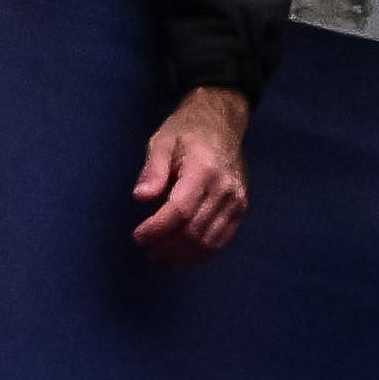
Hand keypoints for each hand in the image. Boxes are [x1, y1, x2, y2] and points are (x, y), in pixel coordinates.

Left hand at [130, 90, 250, 259]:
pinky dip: (200, 254)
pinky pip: (221, 241)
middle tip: (146, 247)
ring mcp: (236, 203)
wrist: (222, 123)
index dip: (157, 228)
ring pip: (209, 242)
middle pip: (194, 231)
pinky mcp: (240, 211)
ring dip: (183, 255)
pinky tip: (181, 256)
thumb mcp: (162, 142)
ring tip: (161, 256)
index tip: (138, 236)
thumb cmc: (186, 131)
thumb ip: (153, 170)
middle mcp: (224, 190)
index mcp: (203, 170)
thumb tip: (140, 197)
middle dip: (167, 245)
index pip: (180, 210)